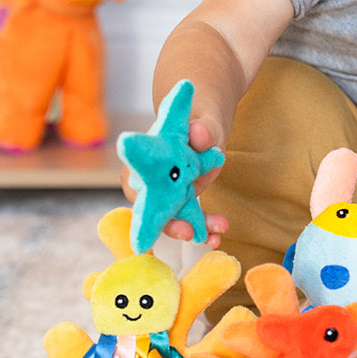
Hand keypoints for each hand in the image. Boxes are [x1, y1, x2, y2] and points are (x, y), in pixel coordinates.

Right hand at [119, 116, 229, 249]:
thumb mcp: (205, 122)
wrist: (208, 126)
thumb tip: (198, 133)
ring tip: (214, 237)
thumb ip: (203, 128)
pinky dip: (204, 229)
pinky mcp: (184, 200)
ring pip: (175, 217)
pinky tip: (218, 236)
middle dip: (171, 225)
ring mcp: (168, 193)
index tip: (157, 215)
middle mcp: (151, 180)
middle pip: (154, 208)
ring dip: (193, 231)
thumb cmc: (199, 120)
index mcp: (144, 158)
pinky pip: (191, 219)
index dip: (145, 204)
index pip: (137, 186)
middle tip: (190, 234)